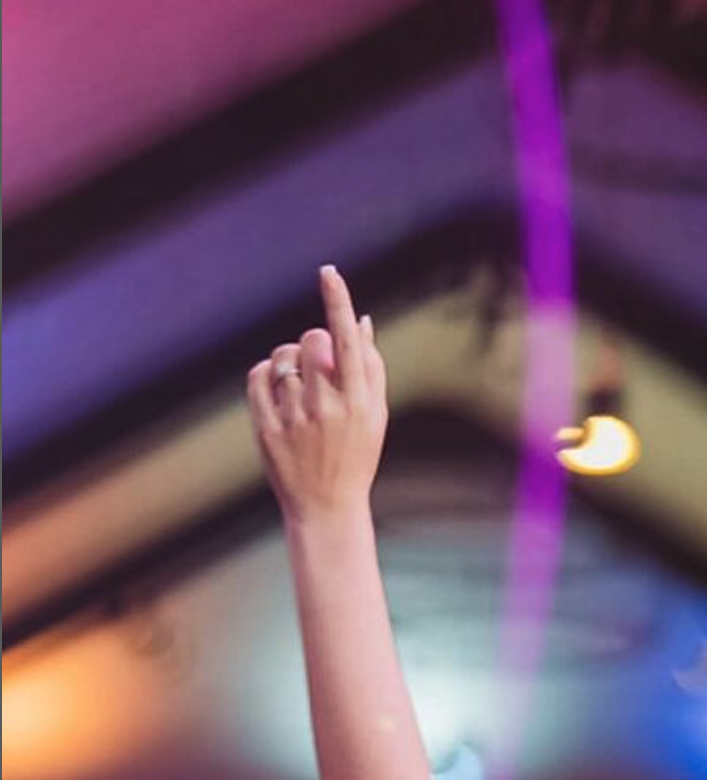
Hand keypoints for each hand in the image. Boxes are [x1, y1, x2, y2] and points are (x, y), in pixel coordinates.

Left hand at [247, 266, 387, 523]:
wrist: (327, 506)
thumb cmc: (356, 455)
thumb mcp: (375, 415)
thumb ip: (370, 367)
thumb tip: (360, 320)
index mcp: (359, 402)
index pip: (347, 340)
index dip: (337, 302)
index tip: (328, 273)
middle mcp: (327, 407)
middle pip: (311, 341)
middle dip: (313, 344)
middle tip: (318, 366)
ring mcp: (295, 418)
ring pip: (282, 357)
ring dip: (289, 361)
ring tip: (298, 385)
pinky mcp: (267, 427)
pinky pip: (258, 376)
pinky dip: (265, 374)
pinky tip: (277, 389)